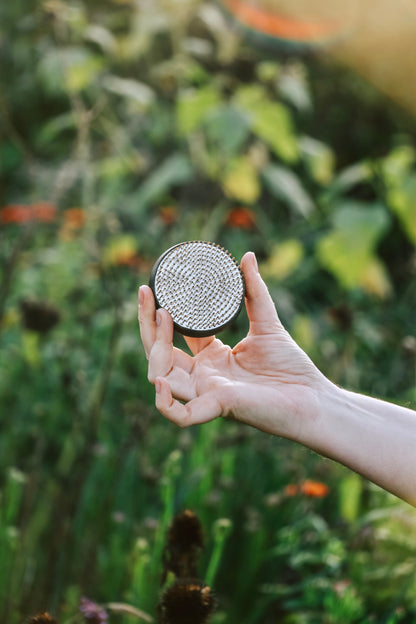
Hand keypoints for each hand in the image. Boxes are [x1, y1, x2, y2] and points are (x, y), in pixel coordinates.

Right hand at [138, 252, 328, 442]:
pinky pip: (180, 415)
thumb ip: (254, 291)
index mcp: (210, 358)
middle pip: (157, 353)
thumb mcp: (267, 323)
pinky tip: (161, 380)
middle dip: (146, 325)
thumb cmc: (291, 366)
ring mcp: (206, 392)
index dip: (157, 316)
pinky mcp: (217, 408)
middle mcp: (202, 376)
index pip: (172, 337)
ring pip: (161, 376)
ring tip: (162, 316)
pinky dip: (164, 403)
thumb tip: (247, 256)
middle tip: (146, 293)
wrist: (313, 397)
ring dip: (153, 349)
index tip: (151, 289)